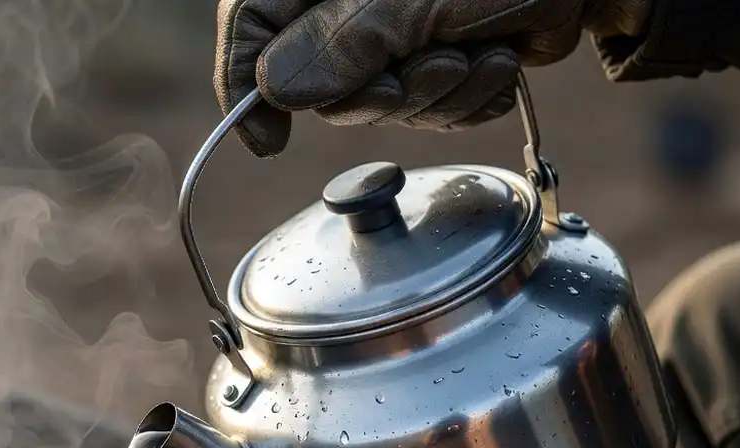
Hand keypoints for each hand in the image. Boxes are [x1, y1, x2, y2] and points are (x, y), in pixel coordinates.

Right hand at [215, 0, 651, 155]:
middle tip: (432, 67)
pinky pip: (422, 111)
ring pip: (374, 105)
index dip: (244, 85)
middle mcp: (350, 0)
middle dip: (380, 93)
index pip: (251, 21)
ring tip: (479, 53)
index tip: (264, 141)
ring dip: (435, 96)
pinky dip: (463, 101)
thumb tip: (274, 91)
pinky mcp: (433, 57)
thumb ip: (341, 43)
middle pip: (317, 82)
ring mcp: (393, 30)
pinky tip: (495, 61)